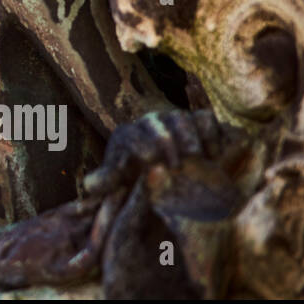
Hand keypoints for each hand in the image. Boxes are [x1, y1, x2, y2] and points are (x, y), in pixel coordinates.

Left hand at [83, 108, 225, 195]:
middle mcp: (152, 122)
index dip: (142, 146)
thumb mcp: (119, 176)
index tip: (151, 162)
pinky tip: (215, 154)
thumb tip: (88, 185)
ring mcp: (175, 120)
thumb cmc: (135, 170)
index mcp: (129, 135)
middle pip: (159, 124)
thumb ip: (106, 180)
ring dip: (191, 137)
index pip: (133, 135)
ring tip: (198, 157)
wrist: (160, 159)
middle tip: (177, 165)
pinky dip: (212, 132)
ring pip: (183, 119)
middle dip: (167, 141)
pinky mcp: (199, 122)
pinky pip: (207, 118)